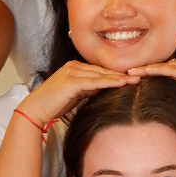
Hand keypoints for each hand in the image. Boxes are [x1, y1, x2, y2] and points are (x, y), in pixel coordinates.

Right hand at [18, 61, 138, 127]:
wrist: (35, 110)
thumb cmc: (54, 105)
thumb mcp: (75, 94)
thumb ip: (88, 89)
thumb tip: (104, 89)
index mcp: (74, 68)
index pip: (99, 71)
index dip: (116, 75)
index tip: (132, 78)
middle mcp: (73, 66)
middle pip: (102, 71)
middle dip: (121, 74)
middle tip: (140, 75)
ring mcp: (72, 72)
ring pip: (100, 75)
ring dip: (119, 77)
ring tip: (136, 80)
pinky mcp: (71, 81)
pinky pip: (95, 81)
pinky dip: (109, 82)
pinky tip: (122, 83)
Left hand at [126, 55, 175, 119]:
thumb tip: (163, 92)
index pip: (170, 66)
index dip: (153, 70)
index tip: (137, 74)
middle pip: (166, 63)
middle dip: (147, 68)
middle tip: (128, 71)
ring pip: (167, 65)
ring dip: (147, 69)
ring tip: (130, 72)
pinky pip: (172, 69)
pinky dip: (157, 71)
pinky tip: (144, 73)